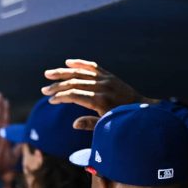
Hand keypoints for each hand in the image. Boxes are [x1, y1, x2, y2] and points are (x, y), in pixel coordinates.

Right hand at [41, 59, 159, 129]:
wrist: (143, 109)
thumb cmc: (122, 121)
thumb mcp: (107, 126)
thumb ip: (90, 124)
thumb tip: (74, 123)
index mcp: (100, 101)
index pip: (74, 95)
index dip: (60, 97)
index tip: (50, 101)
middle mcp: (102, 87)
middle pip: (74, 83)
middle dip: (57, 86)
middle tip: (44, 90)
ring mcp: (106, 79)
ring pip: (80, 73)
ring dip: (63, 73)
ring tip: (48, 74)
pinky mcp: (109, 75)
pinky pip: (92, 67)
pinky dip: (80, 63)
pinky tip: (68, 62)